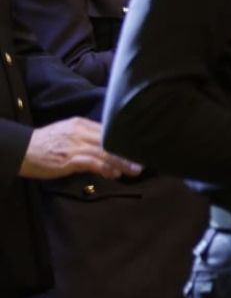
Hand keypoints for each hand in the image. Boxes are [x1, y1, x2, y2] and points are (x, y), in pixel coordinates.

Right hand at [19, 117, 141, 180]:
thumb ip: (87, 138)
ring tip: (134, 170)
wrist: (22, 149)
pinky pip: (93, 163)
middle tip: (142, 161)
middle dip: (127, 152)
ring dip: (122, 162)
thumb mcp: (68, 134)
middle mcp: (81, 132)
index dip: (124, 140)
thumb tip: (105, 148)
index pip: (108, 131)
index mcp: (81, 124)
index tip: (138, 148)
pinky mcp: (69, 159)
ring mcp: (75, 145)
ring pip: (105, 152)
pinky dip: (106, 168)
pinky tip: (115, 174)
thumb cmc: (46, 144)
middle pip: (110, 141)